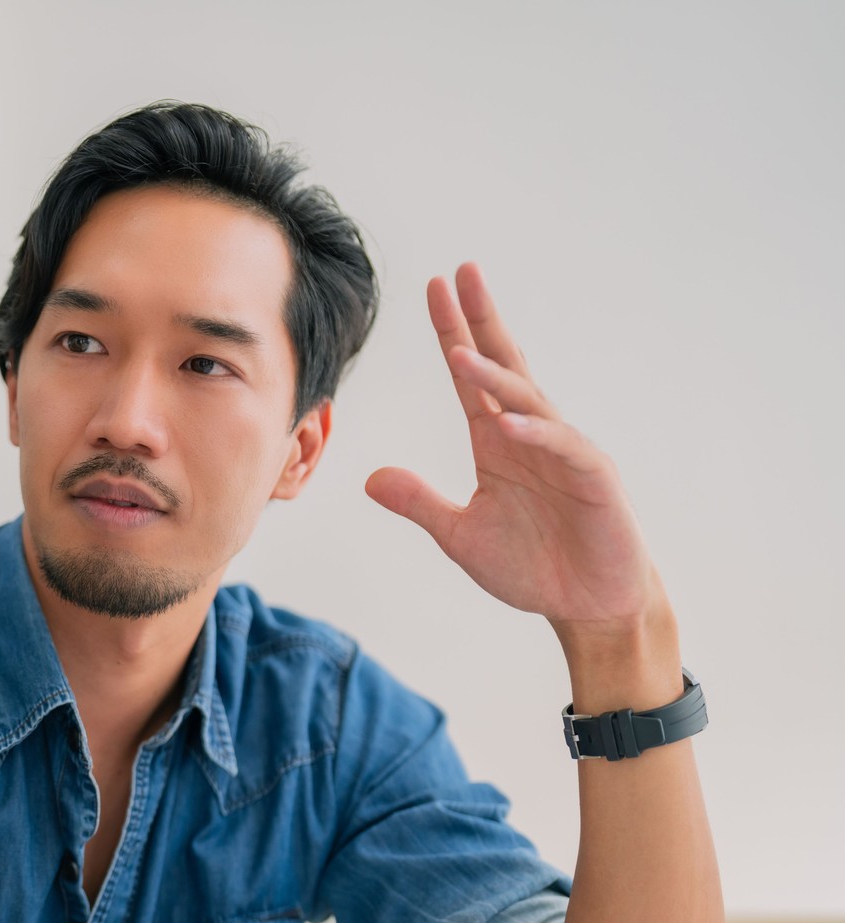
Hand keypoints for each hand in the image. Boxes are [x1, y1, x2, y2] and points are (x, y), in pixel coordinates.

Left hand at [365, 263, 667, 647]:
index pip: (470, 379)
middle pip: (504, 367)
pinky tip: (509, 423)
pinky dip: (536, 435)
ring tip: (460, 352)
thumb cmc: (533, 567)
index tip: (435, 289)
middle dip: (482, 322)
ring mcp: (565, 453)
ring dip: (496, 376)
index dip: (454, 335)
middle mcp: (530, 436)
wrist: (588, 606)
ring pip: (528, 401)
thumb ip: (419, 503)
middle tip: (462, 273)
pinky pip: (563, 448)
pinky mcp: (595, 479)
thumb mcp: (459, 535)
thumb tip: (370, 478)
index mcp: (498, 442)